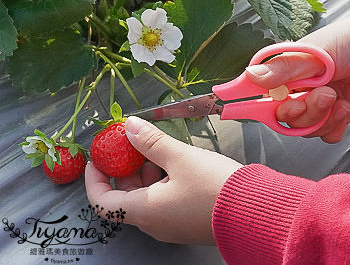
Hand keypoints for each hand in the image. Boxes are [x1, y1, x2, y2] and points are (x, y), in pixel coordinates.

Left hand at [85, 116, 240, 245]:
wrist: (252, 209)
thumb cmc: (216, 187)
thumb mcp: (181, 157)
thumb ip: (152, 142)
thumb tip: (131, 127)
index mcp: (144, 211)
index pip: (102, 202)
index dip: (95, 180)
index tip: (97, 160)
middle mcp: (154, 223)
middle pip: (126, 198)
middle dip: (126, 170)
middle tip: (130, 145)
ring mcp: (171, 224)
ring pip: (147, 197)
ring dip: (147, 172)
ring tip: (158, 147)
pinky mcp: (187, 220)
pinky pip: (165, 201)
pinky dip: (163, 180)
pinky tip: (178, 162)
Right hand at [245, 8, 349, 143]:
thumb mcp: (317, 52)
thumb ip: (285, 68)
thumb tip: (250, 76)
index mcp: (287, 70)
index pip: (261, 94)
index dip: (256, 106)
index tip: (253, 109)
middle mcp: (299, 88)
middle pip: (285, 118)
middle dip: (304, 113)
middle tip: (324, 96)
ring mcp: (318, 101)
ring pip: (306, 129)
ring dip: (323, 118)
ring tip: (339, 99)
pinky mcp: (337, 112)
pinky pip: (327, 134)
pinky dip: (336, 127)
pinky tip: (346, 109)